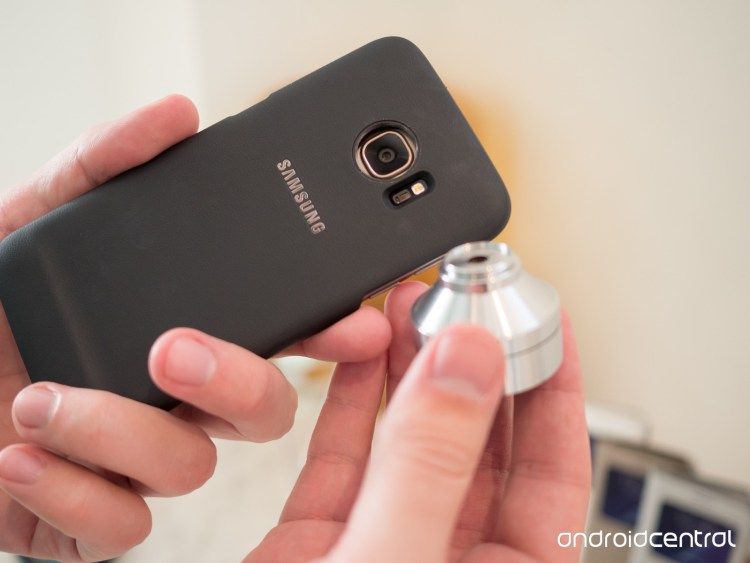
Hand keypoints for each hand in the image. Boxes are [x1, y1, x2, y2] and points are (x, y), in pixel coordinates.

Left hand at [0, 95, 391, 561]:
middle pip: (263, 411)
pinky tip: (19, 455)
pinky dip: (70, 492)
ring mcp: (135, 463)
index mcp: (179, 329)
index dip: (327, 332)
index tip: (356, 322)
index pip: (277, 335)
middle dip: (240, 383)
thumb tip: (175, 116)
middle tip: (172, 350)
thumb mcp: (32, 218)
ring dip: (118, 431)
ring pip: (190, 467)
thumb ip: (101, 165)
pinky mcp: (88, 520)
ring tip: (41, 400)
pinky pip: (120, 528)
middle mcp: (171, 399)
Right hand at [247, 282, 590, 561]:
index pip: (554, 470)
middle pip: (477, 441)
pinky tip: (359, 353)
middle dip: (471, 362)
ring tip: (410, 307)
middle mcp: (447, 561)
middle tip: (464, 298)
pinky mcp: (317, 539)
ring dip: (409, 369)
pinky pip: (343, 455)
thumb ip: (430, 466)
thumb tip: (468, 364)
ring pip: (408, 438)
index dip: (553, 389)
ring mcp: (381, 543)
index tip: (545, 324)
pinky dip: (349, 399)